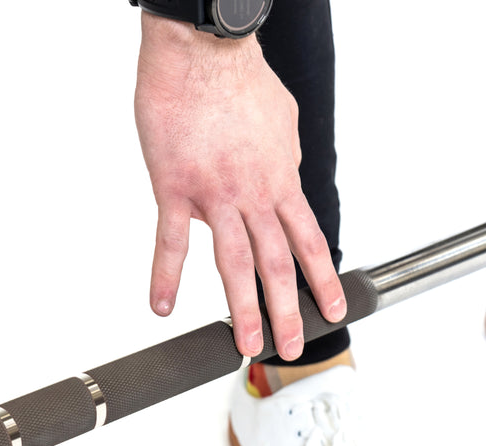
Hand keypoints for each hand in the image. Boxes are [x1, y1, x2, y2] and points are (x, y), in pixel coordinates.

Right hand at [134, 14, 346, 359]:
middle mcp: (254, 195)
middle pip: (276, 264)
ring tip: (245, 344)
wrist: (203, 52)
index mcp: (279, 181)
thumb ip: (284, 163)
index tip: (331, 309)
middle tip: (290, 346)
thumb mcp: (282, 125)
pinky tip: (162, 304)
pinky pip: (172, 240)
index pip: (308, 241)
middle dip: (287, 311)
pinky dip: (165, 275)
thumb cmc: (239, 83)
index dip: (322, 280)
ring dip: (242, 307)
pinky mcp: (176, 189)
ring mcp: (216, 196)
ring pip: (233, 262)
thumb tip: (284, 181)